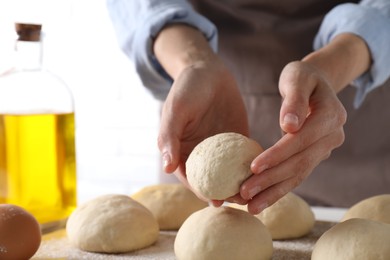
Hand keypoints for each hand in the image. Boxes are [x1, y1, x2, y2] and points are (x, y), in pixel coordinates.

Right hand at [158, 58, 248, 204]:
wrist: (209, 71)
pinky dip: (253, 166)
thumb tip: (167, 168)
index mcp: (183, 151)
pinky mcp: (237, 140)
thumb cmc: (187, 88)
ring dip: (242, 184)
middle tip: (242, 200)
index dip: (202, 192)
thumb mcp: (175, 110)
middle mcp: (202, 154)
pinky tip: (266, 172)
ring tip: (257, 191)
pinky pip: (245, 157)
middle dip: (226, 193)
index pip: (191, 178)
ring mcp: (221, 149)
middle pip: (214, 180)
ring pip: (231, 173)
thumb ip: (169, 137)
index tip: (216, 201)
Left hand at [240, 61, 346, 213]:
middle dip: (271, 179)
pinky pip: (297, 175)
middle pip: (300, 162)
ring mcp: (325, 149)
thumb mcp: (297, 78)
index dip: (278, 154)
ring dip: (274, 192)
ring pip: (299, 175)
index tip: (253, 166)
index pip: (302, 139)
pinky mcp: (314, 156)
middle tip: (244, 193)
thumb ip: (294, 100)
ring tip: (251, 207)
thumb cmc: (303, 78)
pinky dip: (278, 189)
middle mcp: (332, 136)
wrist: (316, 84)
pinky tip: (261, 201)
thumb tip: (289, 126)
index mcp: (331, 115)